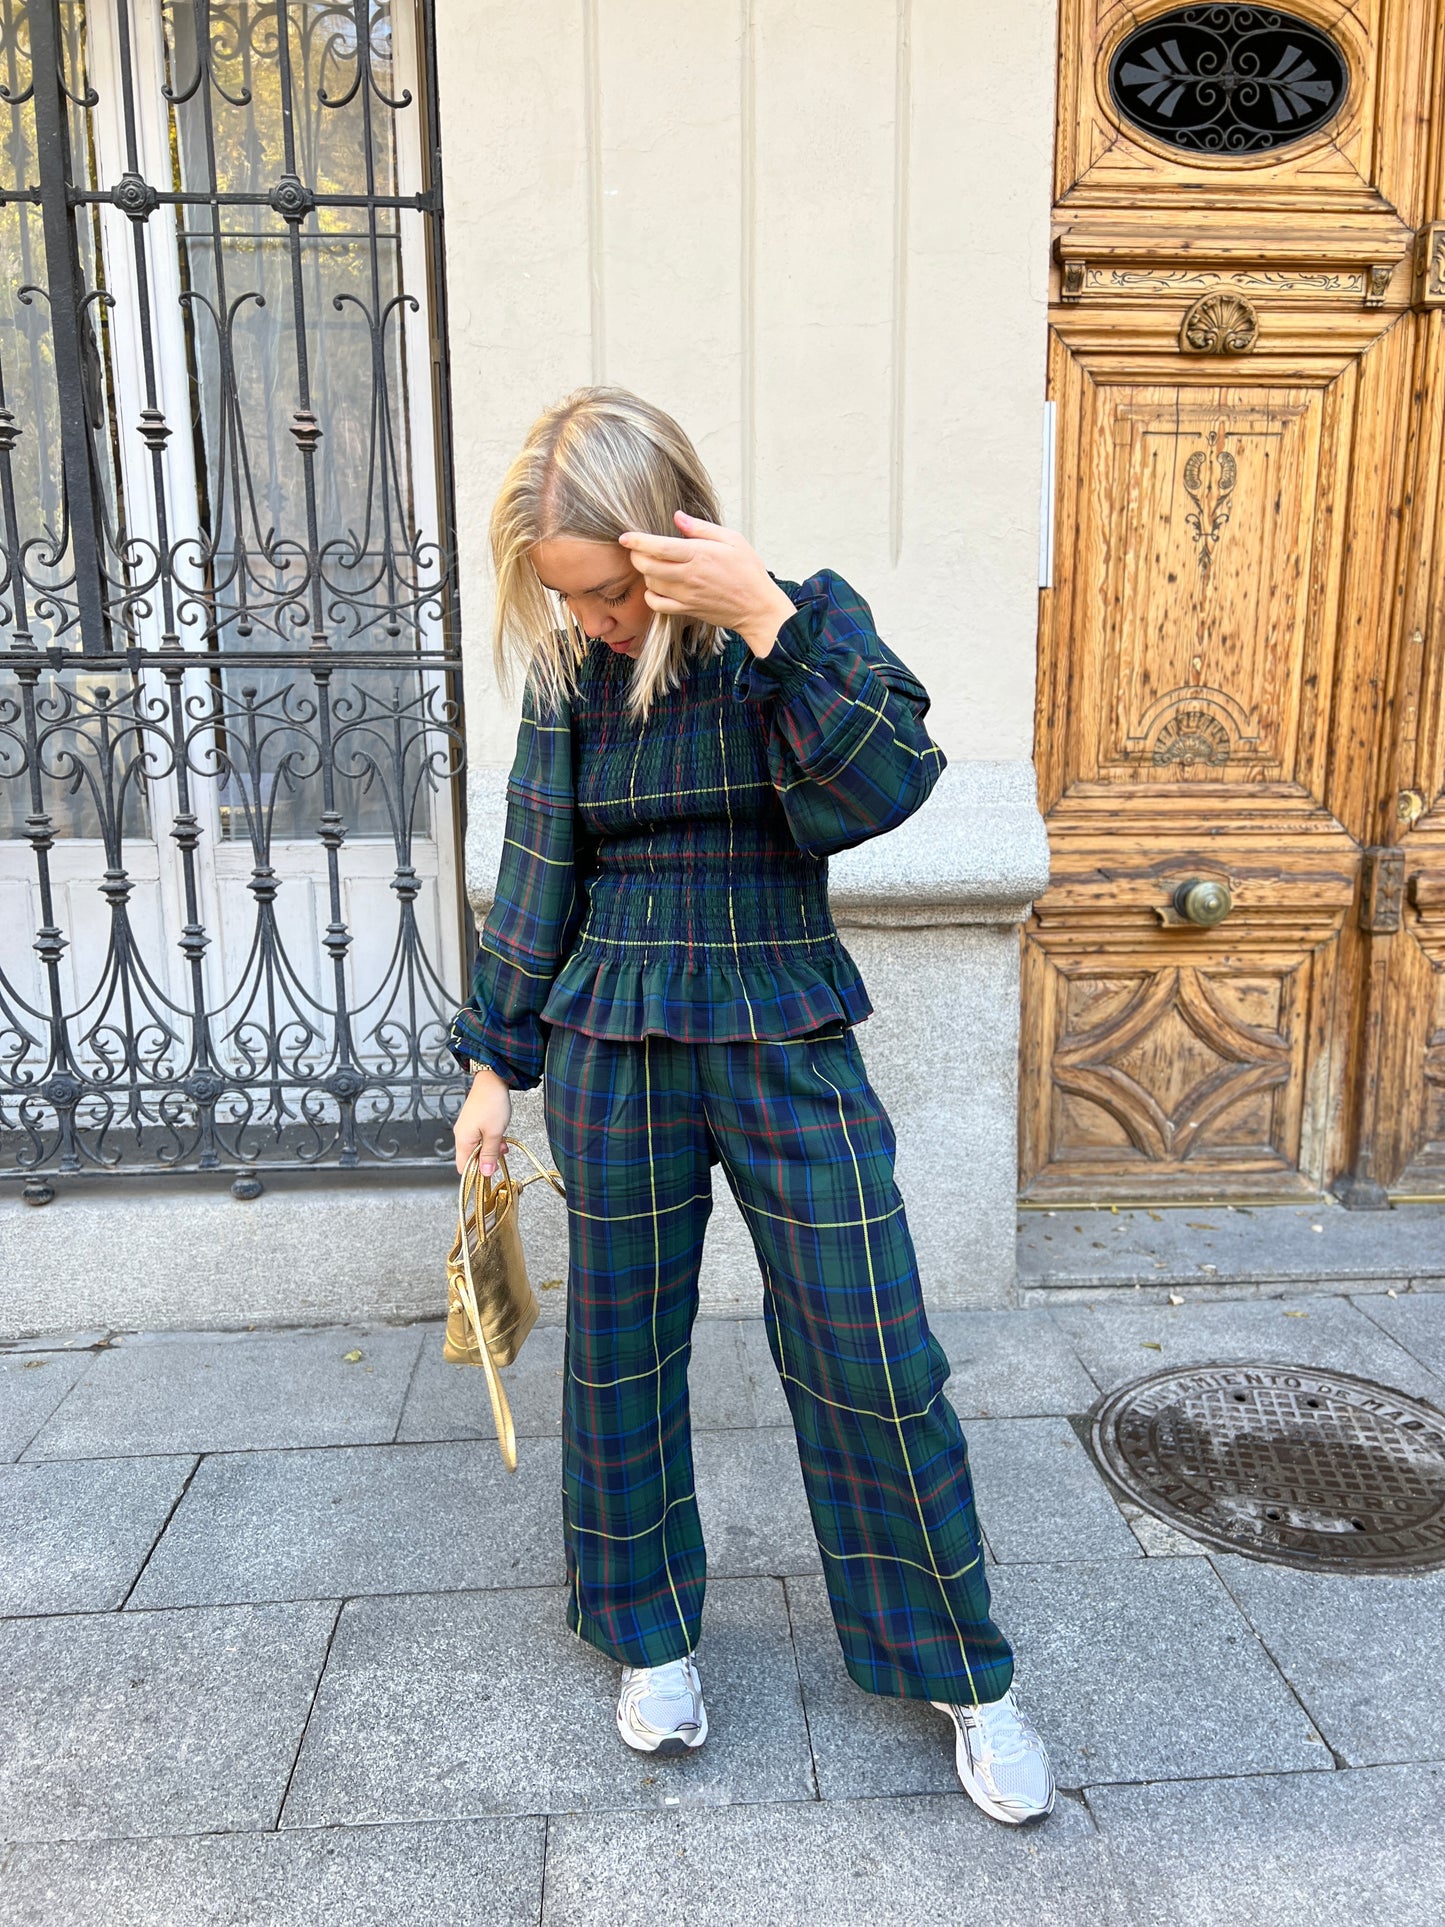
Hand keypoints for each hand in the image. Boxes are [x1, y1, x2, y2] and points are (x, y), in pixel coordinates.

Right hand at [453, 1066, 511, 1176]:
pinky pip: (480, 1138)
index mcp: (463, 1140)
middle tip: (499, 1156)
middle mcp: (461, 1135)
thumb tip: (485, 1173)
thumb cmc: (492, 1103)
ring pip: (477, 1148)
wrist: (493, 1079)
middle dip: (486, 1161)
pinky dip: (490, 1140)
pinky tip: (500, 1137)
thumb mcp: (494, 1133)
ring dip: (490, 1150)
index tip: (489, 1174)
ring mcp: (467, 1128)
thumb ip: (489, 1155)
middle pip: (470, 1159)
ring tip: (502, 1145)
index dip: (476, 1174)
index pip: (463, 1167)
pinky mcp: (473, 1122)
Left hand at [619, 512, 796, 657]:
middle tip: (638, 549)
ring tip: (654, 566)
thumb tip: (677, 517)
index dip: (637, 541)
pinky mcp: (686, 610)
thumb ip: (701, 528)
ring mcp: (686, 596)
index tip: (624, 537)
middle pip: (647, 566)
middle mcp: (689, 576)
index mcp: (699, 555)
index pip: (658, 546)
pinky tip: (658, 587)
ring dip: (646, 574)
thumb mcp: (732, 539)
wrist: (757, 608)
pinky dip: (651, 595)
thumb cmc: (748, 571)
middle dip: (636, 556)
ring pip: (650, 584)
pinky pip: (657, 605)